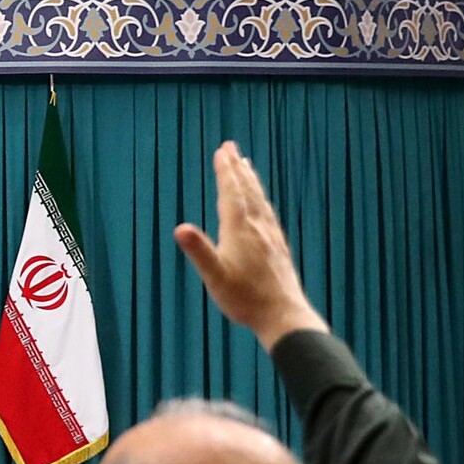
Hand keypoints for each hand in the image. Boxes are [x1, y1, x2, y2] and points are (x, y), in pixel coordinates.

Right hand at [174, 141, 327, 351]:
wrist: (283, 315)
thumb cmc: (245, 298)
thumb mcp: (215, 277)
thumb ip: (199, 251)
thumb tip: (180, 228)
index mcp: (240, 231)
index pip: (231, 194)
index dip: (226, 172)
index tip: (222, 151)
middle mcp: (258, 228)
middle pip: (248, 191)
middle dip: (237, 169)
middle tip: (231, 147)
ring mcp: (271, 237)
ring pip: (260, 201)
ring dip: (251, 181)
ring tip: (246, 166)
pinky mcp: (278, 247)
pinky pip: (268, 214)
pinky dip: (261, 200)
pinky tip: (262, 205)